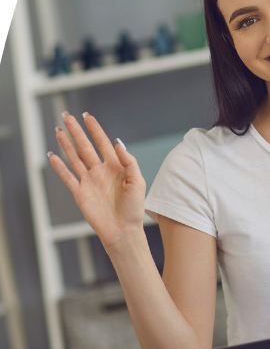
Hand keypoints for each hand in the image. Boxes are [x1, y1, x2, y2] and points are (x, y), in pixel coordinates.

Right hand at [48, 112, 146, 251]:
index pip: (103, 143)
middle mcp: (100, 172)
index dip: (95, 129)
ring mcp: (89, 181)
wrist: (123, 231)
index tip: (87, 116)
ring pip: (74, 158)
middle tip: (66, 116)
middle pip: (85, 147)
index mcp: (115, 167)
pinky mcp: (80, 193)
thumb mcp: (137, 183)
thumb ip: (129, 162)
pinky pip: (67, 177)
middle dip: (76, 132)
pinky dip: (59, 167)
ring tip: (58, 130)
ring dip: (66, 144)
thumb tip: (118, 142)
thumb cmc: (134, 209)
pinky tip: (52, 156)